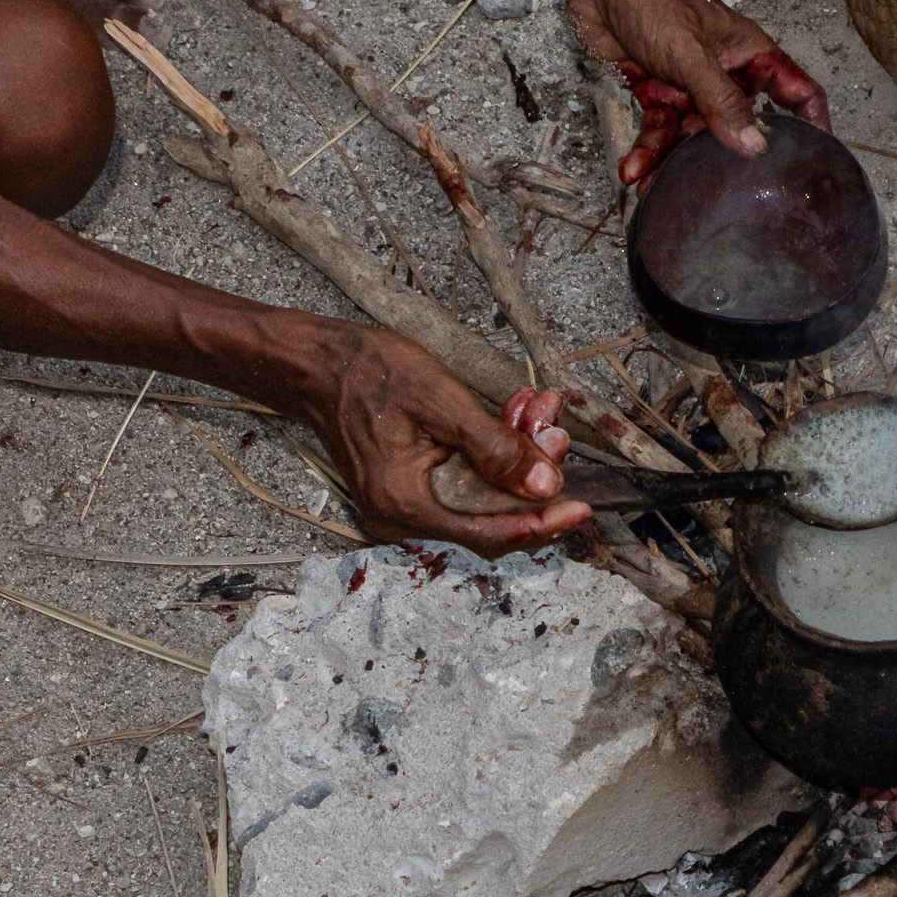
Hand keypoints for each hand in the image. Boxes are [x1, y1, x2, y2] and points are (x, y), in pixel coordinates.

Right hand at [300, 326, 590, 557]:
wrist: (316, 363)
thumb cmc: (366, 373)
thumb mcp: (439, 400)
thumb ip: (493, 448)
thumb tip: (542, 486)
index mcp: (406, 505)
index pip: (489, 534)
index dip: (541, 523)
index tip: (580, 509)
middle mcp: (401, 517)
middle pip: (489, 516)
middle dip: (530, 476)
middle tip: (555, 434)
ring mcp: (403, 504)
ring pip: (480, 495)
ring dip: (513, 457)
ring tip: (535, 411)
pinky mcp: (408, 487)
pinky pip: (462, 481)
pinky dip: (490, 453)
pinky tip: (510, 416)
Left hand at [616, 51, 832, 186]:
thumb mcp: (691, 54)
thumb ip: (722, 101)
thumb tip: (754, 145)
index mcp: (749, 54)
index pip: (795, 90)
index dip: (811, 122)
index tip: (818, 160)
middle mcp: (725, 72)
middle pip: (739, 125)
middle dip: (726, 159)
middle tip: (724, 195)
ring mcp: (691, 84)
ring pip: (692, 135)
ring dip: (672, 161)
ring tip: (653, 186)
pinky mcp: (659, 92)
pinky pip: (660, 130)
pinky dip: (647, 150)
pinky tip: (634, 169)